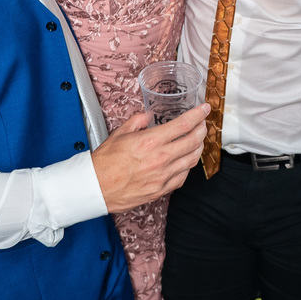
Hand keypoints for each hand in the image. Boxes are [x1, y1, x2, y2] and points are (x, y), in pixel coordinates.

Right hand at [91, 104, 207, 213]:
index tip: (204, 109)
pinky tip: (186, 160)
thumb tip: (149, 116)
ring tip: (197, 140)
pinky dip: (188, 166)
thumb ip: (138, 121)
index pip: (183, 125)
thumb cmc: (105, 162)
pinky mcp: (161, 190)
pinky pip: (183, 177)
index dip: (198, 115)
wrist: (96, 188)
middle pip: (193, 141)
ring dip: (198, 147)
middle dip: (202, 129)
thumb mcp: (119, 133)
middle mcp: (160, 159)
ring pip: (192, 160)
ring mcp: (163, 176)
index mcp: (150, 141)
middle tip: (202, 123)